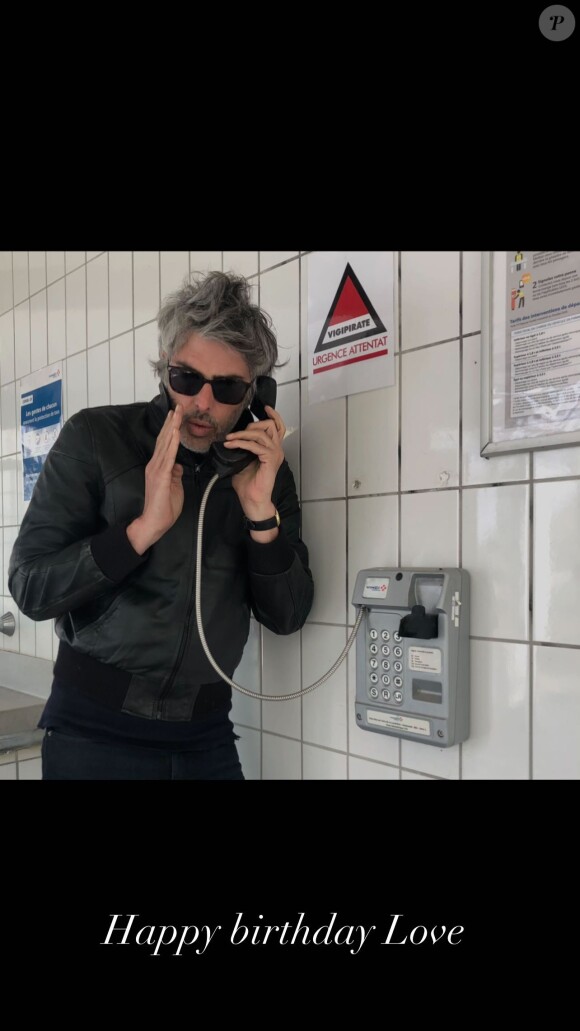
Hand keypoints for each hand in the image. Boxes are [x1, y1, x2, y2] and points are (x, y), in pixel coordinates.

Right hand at [126, 405, 183, 553]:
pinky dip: (171, 443)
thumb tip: (178, 465)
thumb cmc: (164, 508)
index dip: (170, 428)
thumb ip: (175, 474)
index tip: (175, 414)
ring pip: (165, 444)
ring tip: (177, 413)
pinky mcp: (160, 476)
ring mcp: (156, 469)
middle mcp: (155, 464)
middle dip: (171, 421)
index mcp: (158, 466)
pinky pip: (168, 457)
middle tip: (178, 406)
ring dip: (172, 427)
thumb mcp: (174, 486)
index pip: (165, 443)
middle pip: (164, 439)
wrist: (154, 522)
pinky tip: (175, 432)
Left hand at [226, 405, 285, 520]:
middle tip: (235, 434)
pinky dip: (242, 443)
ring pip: (261, 434)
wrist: (252, 500)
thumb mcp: (242, 461)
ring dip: (243, 434)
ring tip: (230, 439)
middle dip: (251, 425)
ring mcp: (275, 455)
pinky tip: (232, 445)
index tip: (264, 408)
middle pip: (270, 426)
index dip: (273, 415)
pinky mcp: (270, 461)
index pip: (278, 427)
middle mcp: (277, 450)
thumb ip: (242, 449)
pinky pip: (256, 445)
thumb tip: (231, 439)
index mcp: (272, 449)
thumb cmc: (248, 484)